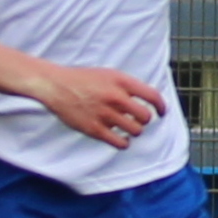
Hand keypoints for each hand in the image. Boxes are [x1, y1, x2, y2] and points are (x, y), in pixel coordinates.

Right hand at [36, 59, 164, 148]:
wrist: (56, 85)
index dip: (161, 106)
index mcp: (121, 81)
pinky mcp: (95, 129)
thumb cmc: (83, 79)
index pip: (152, 96)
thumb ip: (127, 86)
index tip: (161, 112)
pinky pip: (120, 143)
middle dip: (145, 120)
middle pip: (145, 117)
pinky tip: (122, 139)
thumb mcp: (109, 74)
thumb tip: (148, 100)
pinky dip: (124, 143)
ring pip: (135, 131)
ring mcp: (105, 114)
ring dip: (134, 131)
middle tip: (138, 120)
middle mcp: (116, 97)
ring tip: (128, 128)